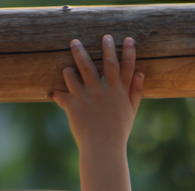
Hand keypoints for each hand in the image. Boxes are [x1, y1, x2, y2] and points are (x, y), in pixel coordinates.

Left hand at [51, 35, 144, 152]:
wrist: (103, 150)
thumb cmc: (117, 132)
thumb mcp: (130, 112)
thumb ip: (135, 92)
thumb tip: (141, 73)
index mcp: (119, 92)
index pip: (126, 67)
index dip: (128, 52)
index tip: (127, 39)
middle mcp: (104, 90)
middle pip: (105, 62)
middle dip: (105, 47)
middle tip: (103, 36)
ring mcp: (88, 96)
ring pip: (79, 69)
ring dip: (77, 56)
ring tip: (75, 45)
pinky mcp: (73, 105)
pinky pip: (62, 91)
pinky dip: (57, 90)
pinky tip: (54, 91)